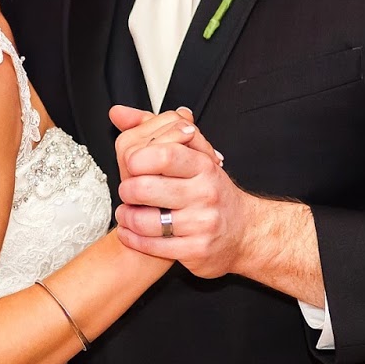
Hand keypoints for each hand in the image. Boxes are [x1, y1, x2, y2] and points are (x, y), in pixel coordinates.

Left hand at [108, 104, 254, 278]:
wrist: (245, 231)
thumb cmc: (212, 190)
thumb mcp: (193, 154)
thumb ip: (156, 130)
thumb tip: (118, 113)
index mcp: (203, 166)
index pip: (165, 154)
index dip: (138, 159)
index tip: (131, 164)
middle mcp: (204, 194)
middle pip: (146, 188)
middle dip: (127, 190)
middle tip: (128, 190)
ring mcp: (201, 224)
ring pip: (144, 220)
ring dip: (126, 216)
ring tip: (126, 211)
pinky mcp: (196, 250)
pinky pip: (151, 245)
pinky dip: (132, 238)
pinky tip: (130, 230)